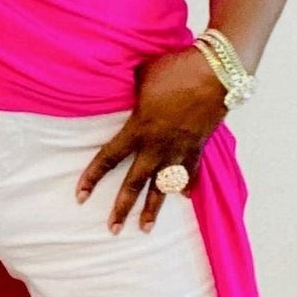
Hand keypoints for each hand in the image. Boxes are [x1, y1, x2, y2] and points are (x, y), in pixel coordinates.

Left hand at [74, 48, 226, 233]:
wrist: (216, 71)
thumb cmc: (176, 67)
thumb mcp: (143, 74)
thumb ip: (130, 86)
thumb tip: (120, 81)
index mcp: (138, 128)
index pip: (108, 158)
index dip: (92, 178)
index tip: (80, 196)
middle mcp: (157, 145)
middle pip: (134, 183)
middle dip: (122, 208)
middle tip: (112, 229)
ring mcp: (180, 149)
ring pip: (163, 187)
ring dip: (154, 209)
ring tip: (145, 228)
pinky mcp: (199, 146)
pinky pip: (191, 171)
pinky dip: (188, 184)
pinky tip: (184, 196)